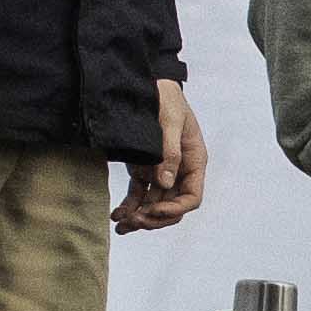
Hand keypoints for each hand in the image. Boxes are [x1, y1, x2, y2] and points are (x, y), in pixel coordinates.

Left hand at [117, 83, 208, 229]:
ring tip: (121, 225)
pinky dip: (129, 207)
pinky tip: (116, 215)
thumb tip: (165, 182)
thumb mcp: (170, 121)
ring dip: (139, 218)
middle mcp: (180, 171)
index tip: (153, 209)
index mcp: (194, 162)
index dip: (174, 209)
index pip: (191, 197)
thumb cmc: (166, 99)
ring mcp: (162, 172)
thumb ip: (169, 152)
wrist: (150, 85)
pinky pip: (139, 195)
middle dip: (155, 218)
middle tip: (134, 221)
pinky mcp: (144, 170)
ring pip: (154, 205)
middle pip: (172, 206)